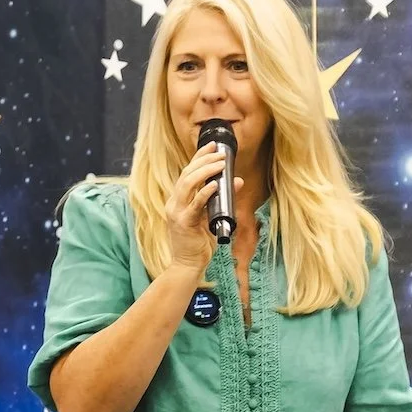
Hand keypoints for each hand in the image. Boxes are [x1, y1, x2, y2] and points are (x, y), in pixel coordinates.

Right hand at [164, 143, 243, 273]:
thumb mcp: (212, 218)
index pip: (187, 172)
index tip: (213, 145)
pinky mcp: (183, 223)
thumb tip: (237, 181)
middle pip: (187, 174)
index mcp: (178, 201)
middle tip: (221, 153)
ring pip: (187, 184)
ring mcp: (177, 213)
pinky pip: (194, 204)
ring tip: (220, 163)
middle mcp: (174, 203)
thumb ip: (221, 200)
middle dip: (204, 160)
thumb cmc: (198, 244)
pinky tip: (215, 184)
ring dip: (205, 171)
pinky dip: (205, 192)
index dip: (199, 157)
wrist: (187, 266)